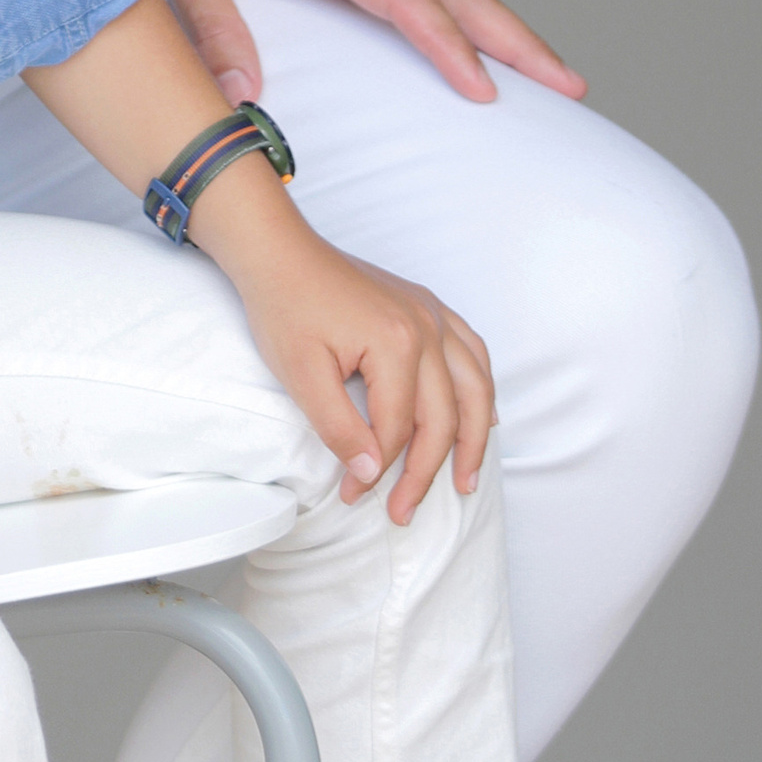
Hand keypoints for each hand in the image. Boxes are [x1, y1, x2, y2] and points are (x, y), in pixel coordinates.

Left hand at [200, 184, 496, 521]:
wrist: (277, 249)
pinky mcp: (426, 305)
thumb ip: (338, 427)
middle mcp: (426, 327)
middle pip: (443, 416)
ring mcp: (431, 313)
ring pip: (474, 388)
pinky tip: (484, 416)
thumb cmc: (284, 305)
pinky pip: (472, 352)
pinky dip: (480, 389)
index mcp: (396, 343)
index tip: (352, 497)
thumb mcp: (300, 373)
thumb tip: (371, 474)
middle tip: (404, 513)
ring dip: (474, 439)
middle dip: (425, 472)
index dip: (377, 471)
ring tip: (465, 482)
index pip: (397, 428)